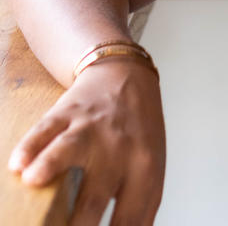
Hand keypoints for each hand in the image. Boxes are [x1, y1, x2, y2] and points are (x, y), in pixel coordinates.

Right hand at [7, 59, 165, 225]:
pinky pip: (47, 128)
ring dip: (51, 166)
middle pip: (96, 196)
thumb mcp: (150, 166)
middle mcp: (120, 150)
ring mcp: (93, 128)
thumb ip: (138, 206)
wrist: (127, 74)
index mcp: (145, 168)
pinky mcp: (68, 111)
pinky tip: (18, 163)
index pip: (131, 218)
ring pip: (71, 148)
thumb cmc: (137, 131)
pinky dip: (32, 145)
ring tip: (35, 181)